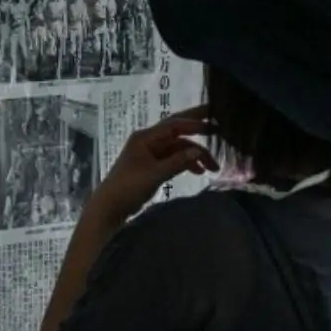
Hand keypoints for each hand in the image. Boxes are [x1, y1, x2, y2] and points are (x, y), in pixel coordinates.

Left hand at [92, 107, 217, 221]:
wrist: (111, 206)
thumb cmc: (128, 187)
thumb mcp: (154, 174)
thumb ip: (177, 162)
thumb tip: (197, 152)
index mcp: (145, 138)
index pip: (174, 125)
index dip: (195, 124)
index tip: (216, 125)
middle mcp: (150, 140)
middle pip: (178, 129)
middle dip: (198, 126)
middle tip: (220, 125)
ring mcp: (152, 152)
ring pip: (180, 147)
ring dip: (196, 155)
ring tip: (213, 167)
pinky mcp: (155, 164)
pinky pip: (176, 158)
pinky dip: (188, 163)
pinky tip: (199, 172)